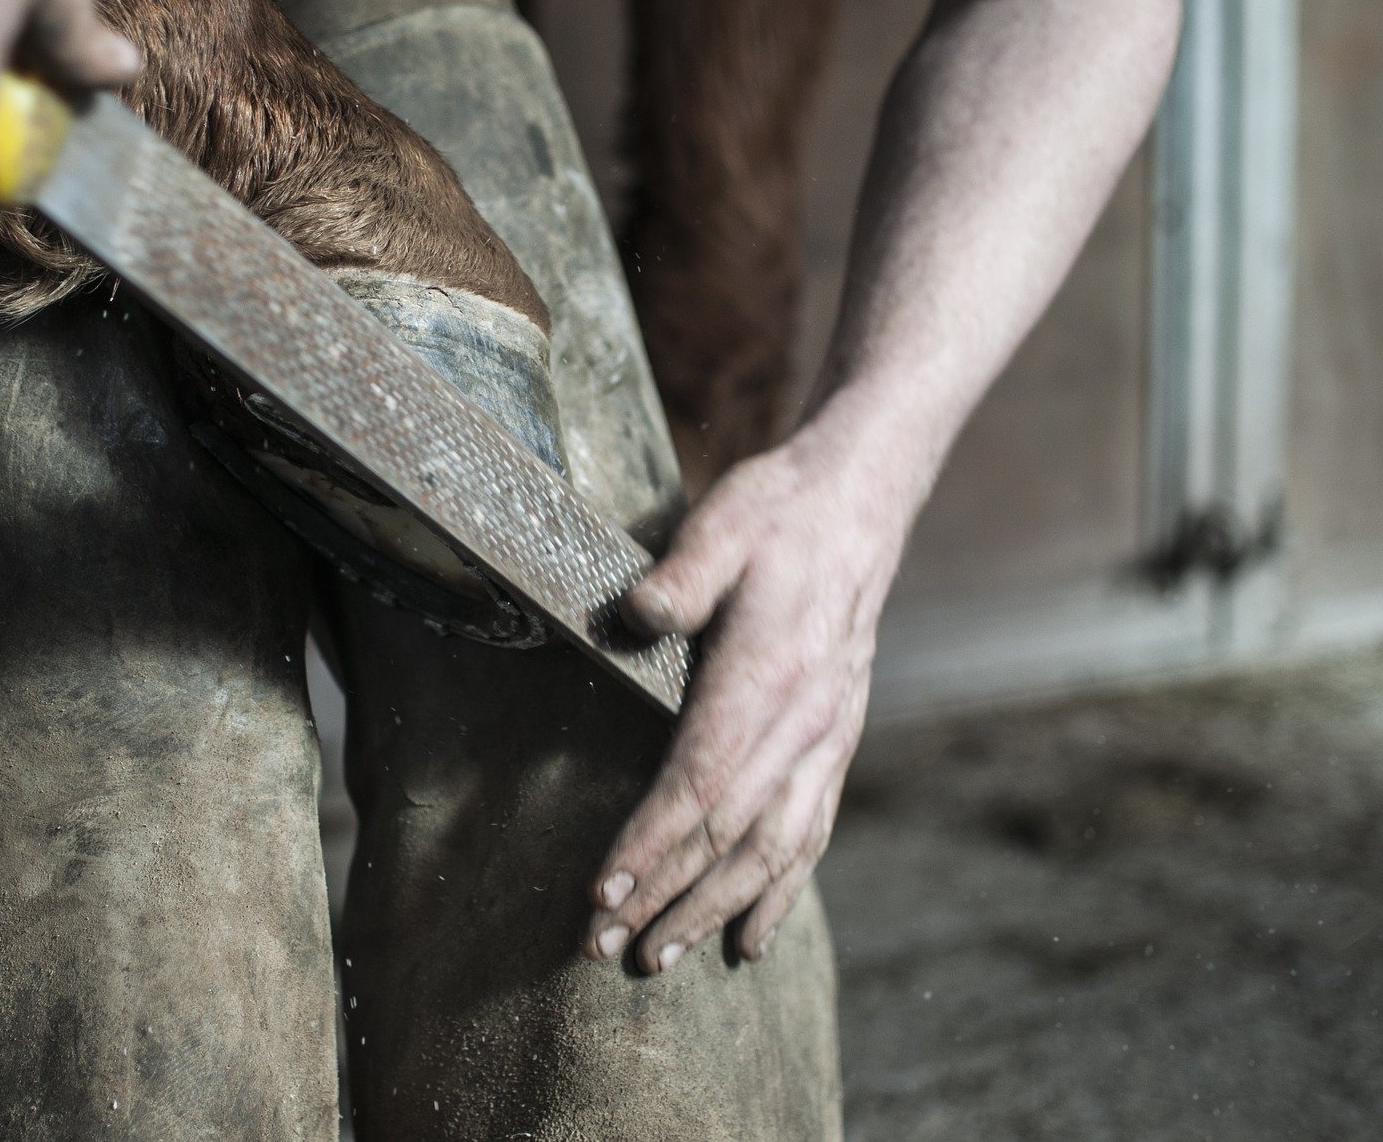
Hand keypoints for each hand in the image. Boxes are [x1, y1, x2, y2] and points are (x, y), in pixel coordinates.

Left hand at [584, 419, 914, 970]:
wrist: (860, 502)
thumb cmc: (776, 512)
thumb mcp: (721, 524)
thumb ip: (679, 575)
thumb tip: (631, 616)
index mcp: (771, 674)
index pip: (702, 781)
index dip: (651, 843)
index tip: (602, 891)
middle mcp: (808, 722)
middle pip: (731, 834)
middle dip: (666, 898)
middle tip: (603, 948)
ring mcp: (828, 739)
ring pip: (774, 850)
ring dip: (715, 911)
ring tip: (661, 958)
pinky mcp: (836, 743)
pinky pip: (810, 835)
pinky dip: (779, 895)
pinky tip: (748, 939)